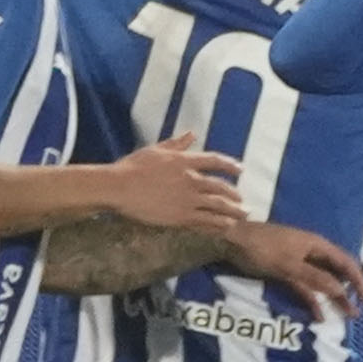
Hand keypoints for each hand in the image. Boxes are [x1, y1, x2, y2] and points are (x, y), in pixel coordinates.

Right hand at [107, 133, 248, 241]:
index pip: (215, 161)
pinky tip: (225, 227)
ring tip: (242, 217)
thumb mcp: (156, 150)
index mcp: (185, 161)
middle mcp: (191, 180)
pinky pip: (204, 222)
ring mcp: (187, 200)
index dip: (230, 165)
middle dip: (235, 195)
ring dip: (232, 212)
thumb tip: (192, 134)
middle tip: (243, 201)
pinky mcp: (180, 217)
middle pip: (220, 188)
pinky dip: (217, 225)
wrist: (119, 187)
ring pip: (217, 207)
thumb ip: (177, 143)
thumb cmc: (133, 166)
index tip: (241, 169)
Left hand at [221, 222, 362, 319]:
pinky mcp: (285, 270)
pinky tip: (318, 314)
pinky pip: (305, 286)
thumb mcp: (289, 265)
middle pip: (336, 272)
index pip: (346, 263)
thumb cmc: (262, 248)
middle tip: (359, 312)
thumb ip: (315, 278)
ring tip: (344, 315)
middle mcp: (311, 252)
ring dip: (333, 297)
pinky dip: (312, 299)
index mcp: (316, 244)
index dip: (360, 282)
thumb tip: (340, 290)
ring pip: (322, 281)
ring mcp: (298, 261)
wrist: (231, 241)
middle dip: (349, 292)